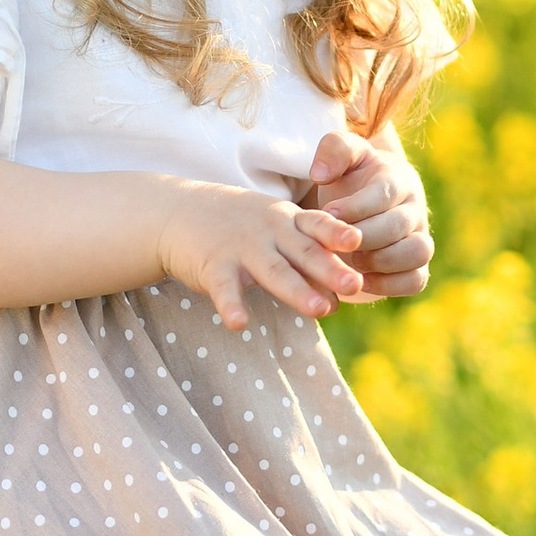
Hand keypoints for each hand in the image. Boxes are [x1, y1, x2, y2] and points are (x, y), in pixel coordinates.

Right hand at [156, 182, 361, 330]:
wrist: (176, 211)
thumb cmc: (237, 226)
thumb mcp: (274, 231)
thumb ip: (306, 260)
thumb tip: (342, 298)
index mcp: (287, 220)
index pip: (317, 225)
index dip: (337, 232)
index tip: (358, 240)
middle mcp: (268, 231)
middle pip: (303, 251)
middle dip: (329, 269)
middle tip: (355, 285)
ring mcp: (240, 247)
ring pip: (273, 270)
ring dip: (297, 290)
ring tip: (319, 310)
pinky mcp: (213, 265)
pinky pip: (224, 288)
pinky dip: (231, 305)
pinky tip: (238, 323)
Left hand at [305, 130, 433, 300]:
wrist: (365, 201)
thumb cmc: (350, 178)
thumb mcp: (342, 154)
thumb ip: (333, 151)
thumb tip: (321, 174)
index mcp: (398, 179)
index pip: (385, 193)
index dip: (356, 207)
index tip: (328, 214)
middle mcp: (415, 209)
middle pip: (399, 225)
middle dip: (365, 236)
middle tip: (337, 242)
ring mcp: (420, 238)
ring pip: (418, 252)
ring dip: (383, 261)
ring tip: (352, 261)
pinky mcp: (417, 266)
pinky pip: (416, 280)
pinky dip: (391, 284)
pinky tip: (362, 280)